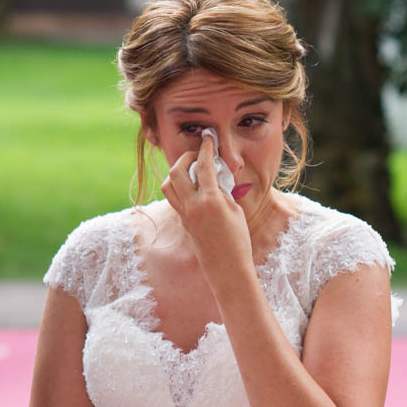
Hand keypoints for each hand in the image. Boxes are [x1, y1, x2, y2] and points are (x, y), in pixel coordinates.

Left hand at [160, 131, 250, 266]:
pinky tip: (191, 186)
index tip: (207, 137)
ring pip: (168, 185)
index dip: (205, 148)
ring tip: (191, 170)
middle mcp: (192, 205)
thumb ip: (222, 190)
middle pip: (176, 171)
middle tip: (197, 154)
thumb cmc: (238, 240)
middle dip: (185, 157)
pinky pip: (173, 198)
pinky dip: (178, 187)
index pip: (204, 165)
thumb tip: (214, 176)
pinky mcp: (183, 222)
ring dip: (177, 172)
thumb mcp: (234, 210)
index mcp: (210, 200)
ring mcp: (184, 214)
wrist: (227, 269)